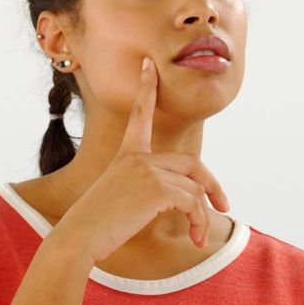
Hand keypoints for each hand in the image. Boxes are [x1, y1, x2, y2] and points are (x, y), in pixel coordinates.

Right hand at [46, 57, 230, 263]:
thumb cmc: (96, 225)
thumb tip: (187, 197)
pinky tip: (194, 239)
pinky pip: (193, 203)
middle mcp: (137, 157)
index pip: (140, 114)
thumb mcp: (120, 198)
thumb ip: (147, 188)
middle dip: (212, 186)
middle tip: (223, 205)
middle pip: (191, 164)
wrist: (80, 237)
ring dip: (202, 217)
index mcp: (126, 155)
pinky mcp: (157, 188)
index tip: (149, 65)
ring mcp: (147, 170)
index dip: (146, 88)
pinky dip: (199, 223)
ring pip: (195, 190)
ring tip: (196, 237)